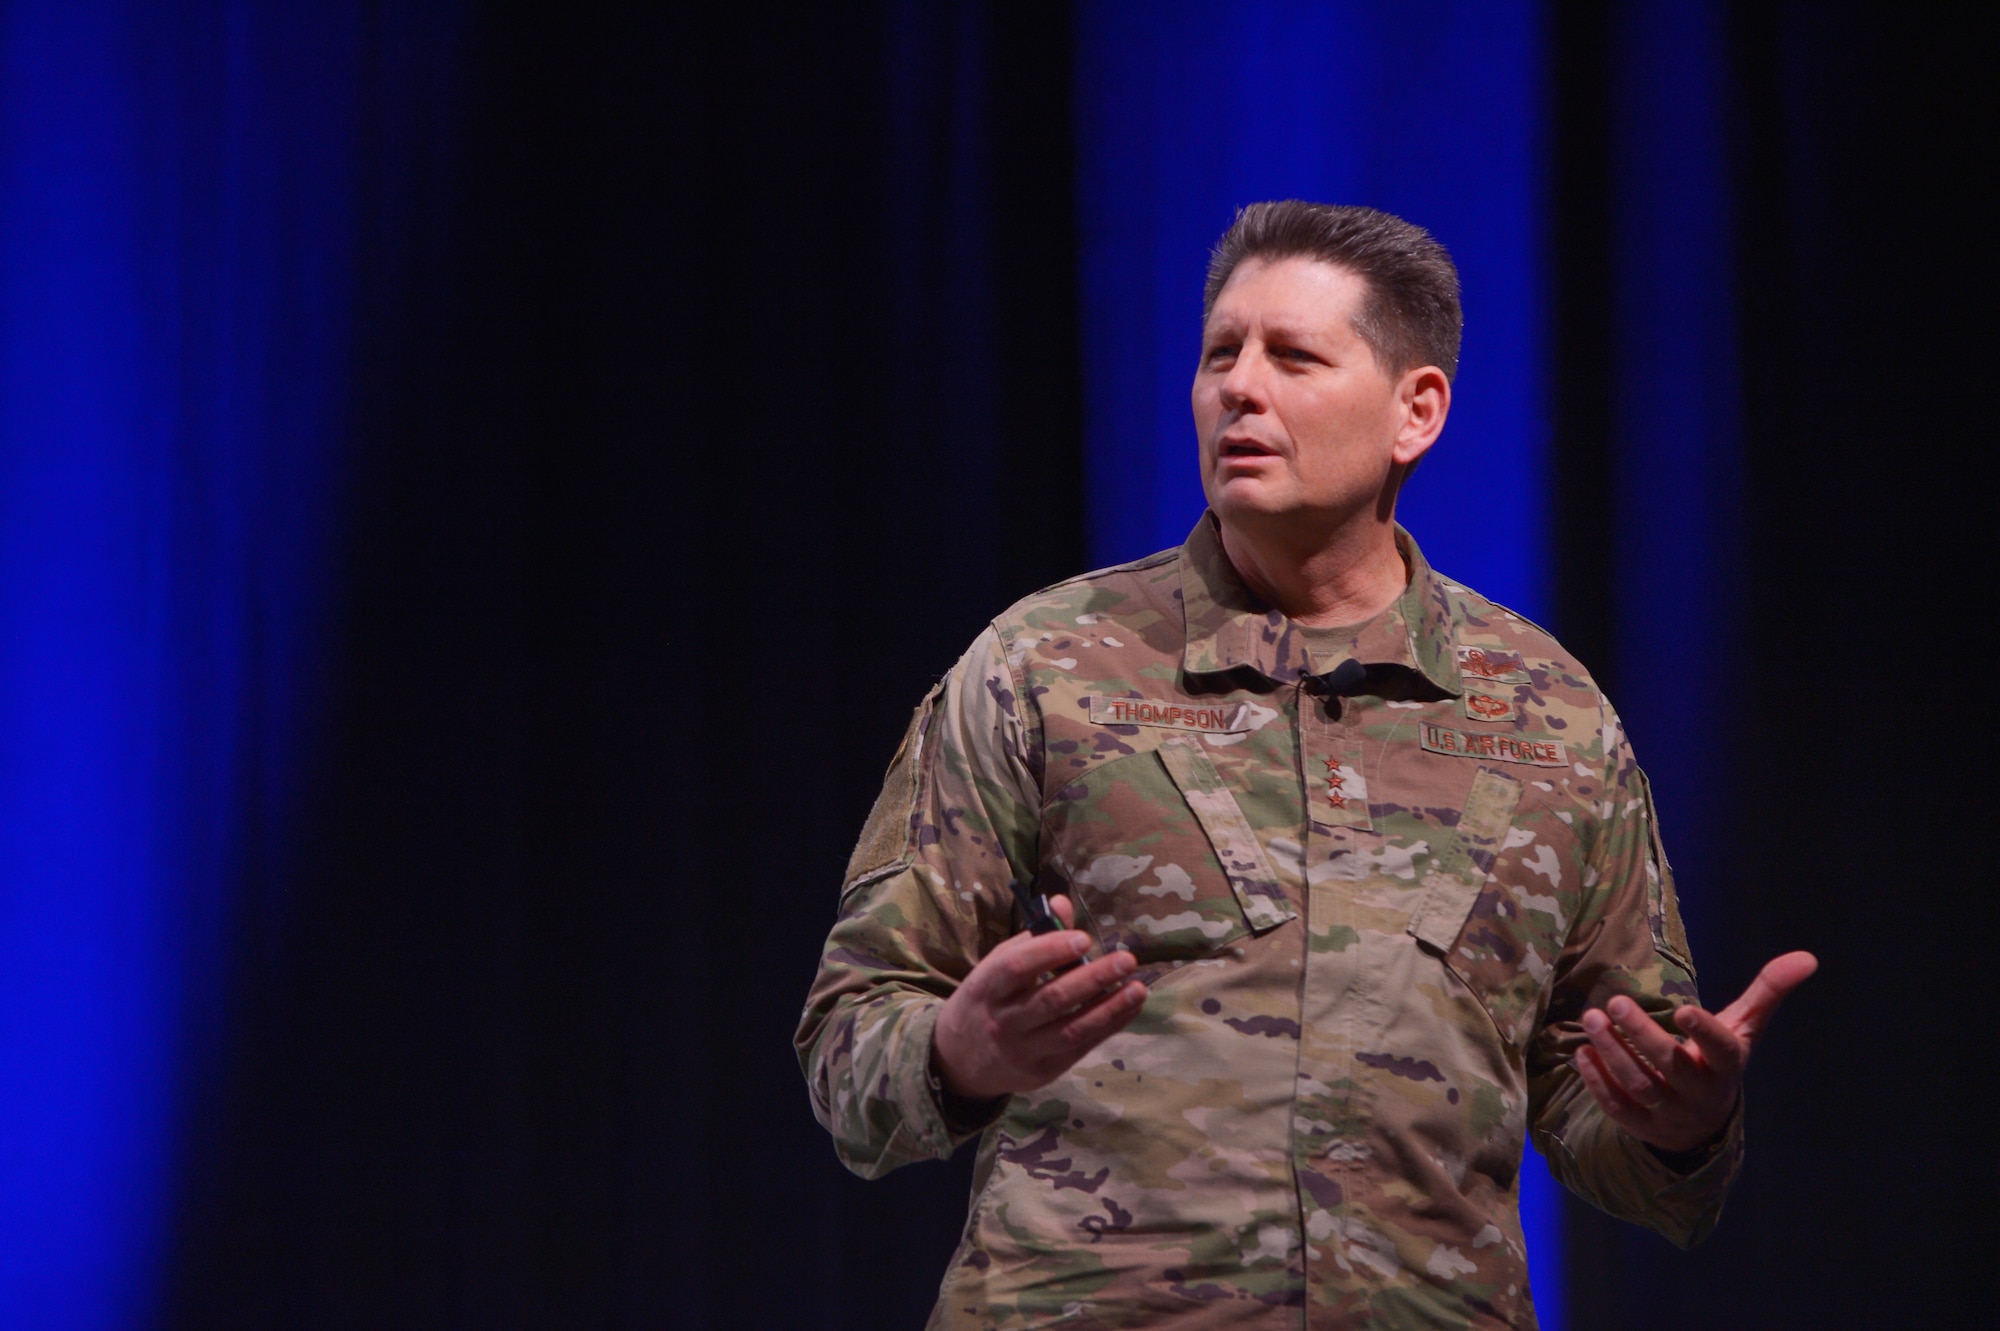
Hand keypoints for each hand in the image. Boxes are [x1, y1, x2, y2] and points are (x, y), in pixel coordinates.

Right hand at [931, 895, 1148, 1100]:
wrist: (960, 1059)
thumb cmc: (987, 999)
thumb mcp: (997, 965)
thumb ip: (1033, 937)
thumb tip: (1062, 903)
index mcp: (988, 986)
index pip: (1017, 967)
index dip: (1051, 951)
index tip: (1084, 939)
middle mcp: (1004, 1020)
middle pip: (1051, 999)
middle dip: (1092, 978)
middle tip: (1126, 960)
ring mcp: (1023, 1050)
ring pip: (1070, 1029)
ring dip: (1109, 1008)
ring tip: (1138, 988)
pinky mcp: (1042, 1071)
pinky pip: (1080, 1047)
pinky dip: (1108, 1026)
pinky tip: (1129, 1007)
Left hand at [1574, 950, 1818, 1153]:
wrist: (1704, 1123)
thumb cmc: (1719, 1059)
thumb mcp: (1744, 1027)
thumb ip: (1768, 991)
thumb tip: (1808, 956)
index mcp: (1727, 1066)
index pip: (1720, 1050)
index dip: (1704, 1031)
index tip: (1683, 1008)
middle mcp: (1701, 1093)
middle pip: (1670, 1067)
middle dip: (1642, 1035)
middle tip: (1615, 1002)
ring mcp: (1671, 1114)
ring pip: (1640, 1087)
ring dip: (1613, 1054)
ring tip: (1592, 1018)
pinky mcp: (1644, 1128)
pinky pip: (1619, 1109)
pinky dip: (1598, 1083)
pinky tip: (1582, 1053)